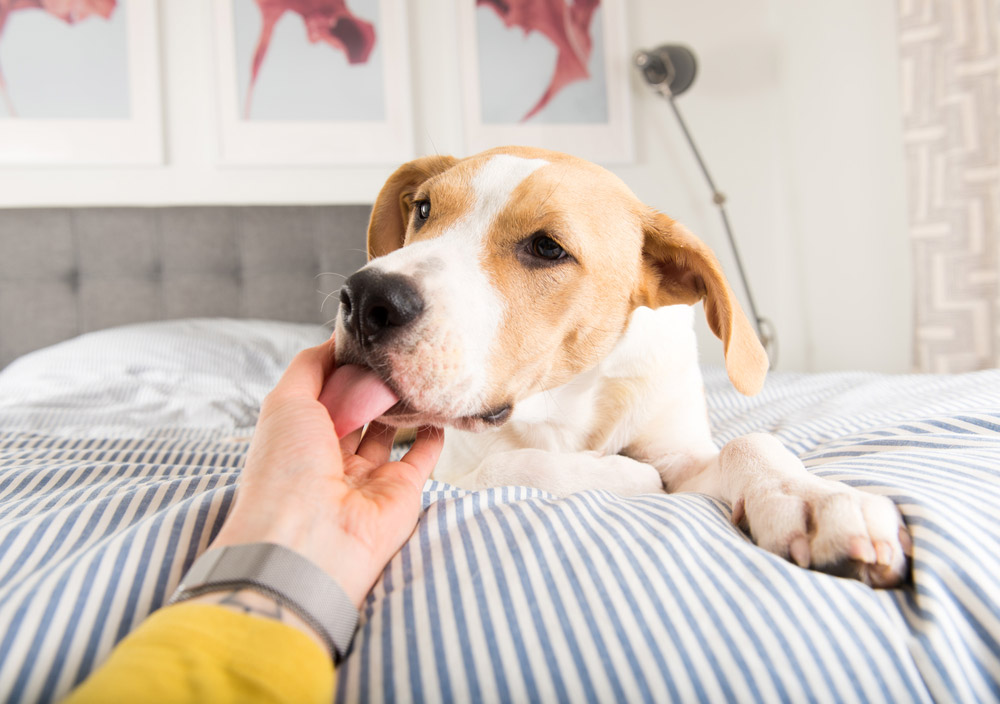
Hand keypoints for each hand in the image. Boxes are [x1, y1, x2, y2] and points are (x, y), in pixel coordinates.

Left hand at [210, 336, 443, 608]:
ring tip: (416, 368)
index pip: (323, 394)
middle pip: (357, 410)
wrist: (310, 539)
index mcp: (298, 438)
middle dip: (371, 382)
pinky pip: (422, 456)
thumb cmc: (286, 469)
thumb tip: (335, 341)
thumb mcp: (284, 402)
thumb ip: (309, 367)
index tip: (364, 336)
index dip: (341, 366)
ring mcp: (368, 476)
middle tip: (394, 349)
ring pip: (389, 430)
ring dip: (401, 402)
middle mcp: (331, 457)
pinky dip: (433, 432)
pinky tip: (439, 406)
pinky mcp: (402, 491)